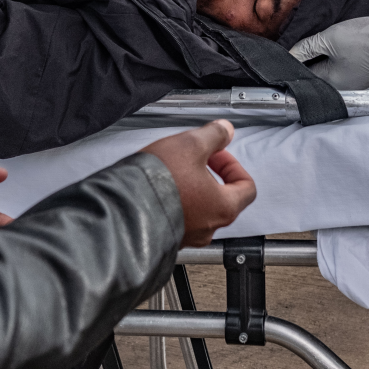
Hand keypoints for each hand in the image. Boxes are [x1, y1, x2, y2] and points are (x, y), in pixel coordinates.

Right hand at [139, 121, 255, 246]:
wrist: (122, 213)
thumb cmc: (158, 184)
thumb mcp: (190, 144)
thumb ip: (213, 135)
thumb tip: (225, 131)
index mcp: (224, 207)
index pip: (246, 187)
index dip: (233, 165)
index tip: (217, 153)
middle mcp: (209, 227)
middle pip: (223, 198)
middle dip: (211, 174)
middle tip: (195, 159)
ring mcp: (188, 236)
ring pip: (200, 209)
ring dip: (192, 188)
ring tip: (174, 171)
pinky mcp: (167, 237)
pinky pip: (180, 217)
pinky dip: (176, 201)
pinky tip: (160, 187)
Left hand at [289, 16, 368, 88]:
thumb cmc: (363, 40)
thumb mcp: (329, 39)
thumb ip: (307, 48)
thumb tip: (287, 54)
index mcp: (328, 83)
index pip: (301, 72)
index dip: (294, 58)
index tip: (287, 46)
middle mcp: (339, 88)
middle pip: (314, 72)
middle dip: (307, 58)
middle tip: (301, 40)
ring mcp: (351, 83)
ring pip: (327, 69)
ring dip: (321, 57)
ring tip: (315, 41)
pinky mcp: (360, 75)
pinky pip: (340, 67)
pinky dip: (334, 58)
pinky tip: (332, 45)